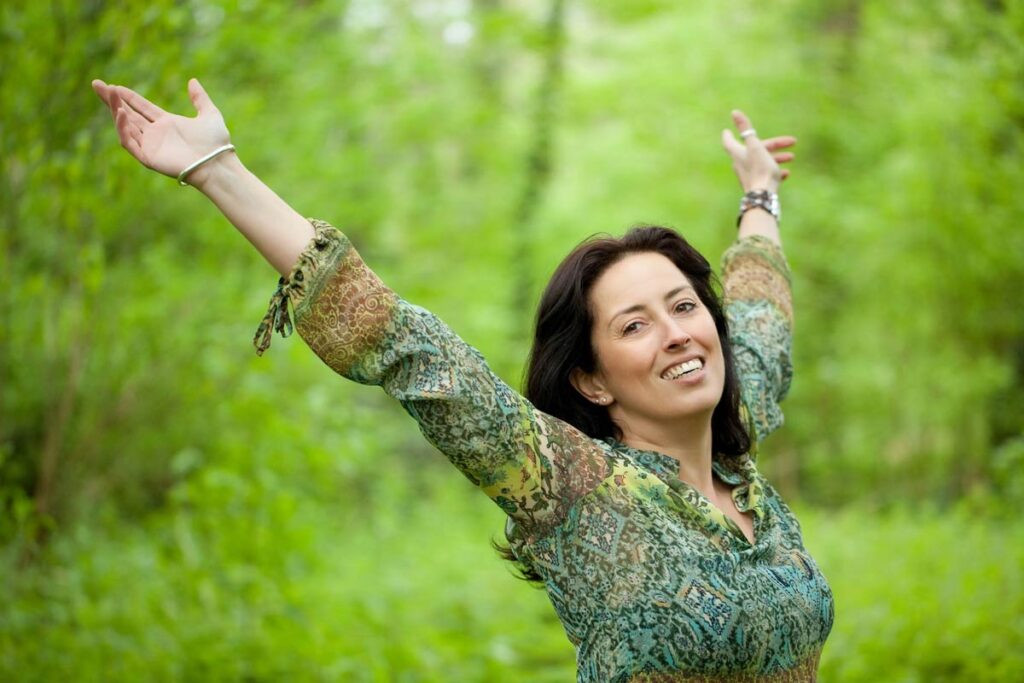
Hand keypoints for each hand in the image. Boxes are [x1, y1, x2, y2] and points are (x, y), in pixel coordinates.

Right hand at [91, 78, 231, 185]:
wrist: (218, 164)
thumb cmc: (216, 143)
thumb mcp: (209, 114)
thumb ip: (200, 98)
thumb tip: (193, 81)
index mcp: (167, 124)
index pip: (141, 108)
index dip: (128, 97)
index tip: (114, 86)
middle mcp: (156, 135)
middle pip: (128, 115)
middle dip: (112, 100)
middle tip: (97, 84)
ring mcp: (151, 146)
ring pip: (126, 126)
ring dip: (116, 110)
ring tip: (109, 93)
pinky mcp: (149, 158)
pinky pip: (130, 142)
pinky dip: (123, 129)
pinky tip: (120, 113)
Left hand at [720, 109, 795, 192]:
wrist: (764, 195)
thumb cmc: (760, 169)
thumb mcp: (755, 145)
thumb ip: (746, 129)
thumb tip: (734, 112)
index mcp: (738, 154)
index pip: (729, 142)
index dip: (728, 136)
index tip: (726, 131)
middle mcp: (740, 165)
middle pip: (756, 150)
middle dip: (774, 145)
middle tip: (792, 141)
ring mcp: (748, 175)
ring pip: (763, 162)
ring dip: (778, 158)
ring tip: (791, 157)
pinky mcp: (757, 185)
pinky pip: (766, 175)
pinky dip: (776, 171)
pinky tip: (786, 173)